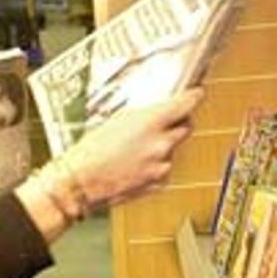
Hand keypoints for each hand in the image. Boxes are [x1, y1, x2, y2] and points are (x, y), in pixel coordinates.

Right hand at [63, 88, 202, 207]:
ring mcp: (161, 165)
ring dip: (161, 147)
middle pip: (186, 127)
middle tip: (163, 123)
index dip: (193, 97)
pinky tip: (135, 164)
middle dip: (177, 123)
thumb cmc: (90, 152)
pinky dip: (154, 164)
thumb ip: (143, 115)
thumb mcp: (116, 120)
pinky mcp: (157, 183)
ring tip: (136, 149)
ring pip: (173, 149)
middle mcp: (162, 144)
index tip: (196, 94)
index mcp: (151, 122)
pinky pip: (163, 168)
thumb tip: (156, 111)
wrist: (80, 182)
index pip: (186, 104)